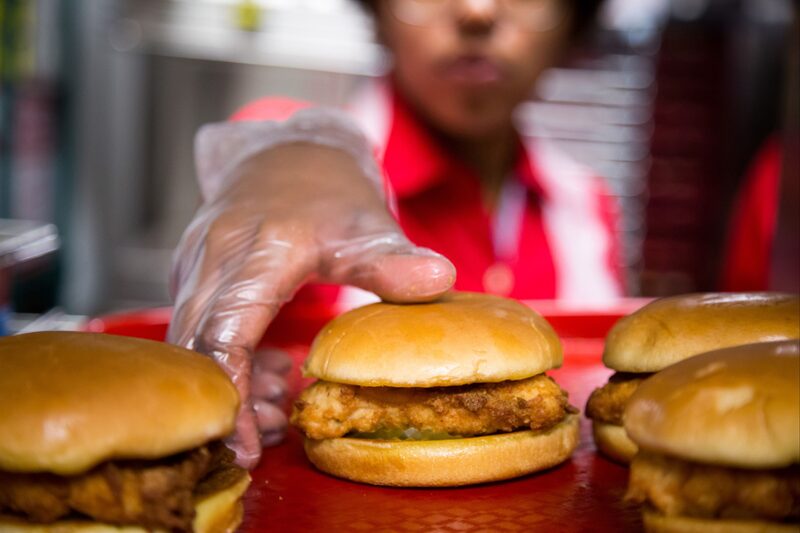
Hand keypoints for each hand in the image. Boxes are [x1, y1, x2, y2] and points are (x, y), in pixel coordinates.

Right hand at [167, 142, 455, 468]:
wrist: (285, 152)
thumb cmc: (328, 189)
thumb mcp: (367, 224)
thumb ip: (393, 261)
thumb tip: (441, 280)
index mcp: (257, 250)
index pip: (226, 334)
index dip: (234, 394)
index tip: (249, 443)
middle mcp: (213, 258)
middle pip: (199, 349)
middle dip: (230, 404)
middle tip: (270, 437)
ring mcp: (195, 264)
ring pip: (192, 343)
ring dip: (231, 385)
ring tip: (279, 406)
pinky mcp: (192, 273)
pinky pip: (198, 328)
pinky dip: (228, 361)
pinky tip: (270, 373)